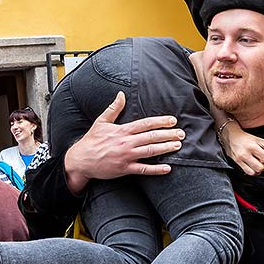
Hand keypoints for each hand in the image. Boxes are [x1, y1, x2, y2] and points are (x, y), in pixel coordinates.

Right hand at [64, 92, 184, 192]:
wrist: (81, 160)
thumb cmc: (91, 141)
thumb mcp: (101, 122)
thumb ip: (113, 108)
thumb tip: (121, 94)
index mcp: (122, 131)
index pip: (145, 124)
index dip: (160, 121)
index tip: (172, 120)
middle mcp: (126, 143)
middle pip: (151, 137)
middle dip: (168, 134)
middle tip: (181, 133)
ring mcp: (126, 156)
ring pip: (150, 151)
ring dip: (165, 148)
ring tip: (178, 145)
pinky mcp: (125, 169)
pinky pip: (143, 169)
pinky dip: (156, 169)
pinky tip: (167, 168)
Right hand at [219, 121, 263, 175]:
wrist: (231, 137)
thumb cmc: (246, 138)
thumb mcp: (259, 140)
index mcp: (253, 147)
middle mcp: (246, 154)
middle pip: (260, 167)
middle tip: (262, 162)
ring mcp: (241, 159)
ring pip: (254, 172)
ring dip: (258, 170)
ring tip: (258, 165)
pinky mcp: (237, 163)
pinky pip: (248, 173)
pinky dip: (253, 172)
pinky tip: (253, 167)